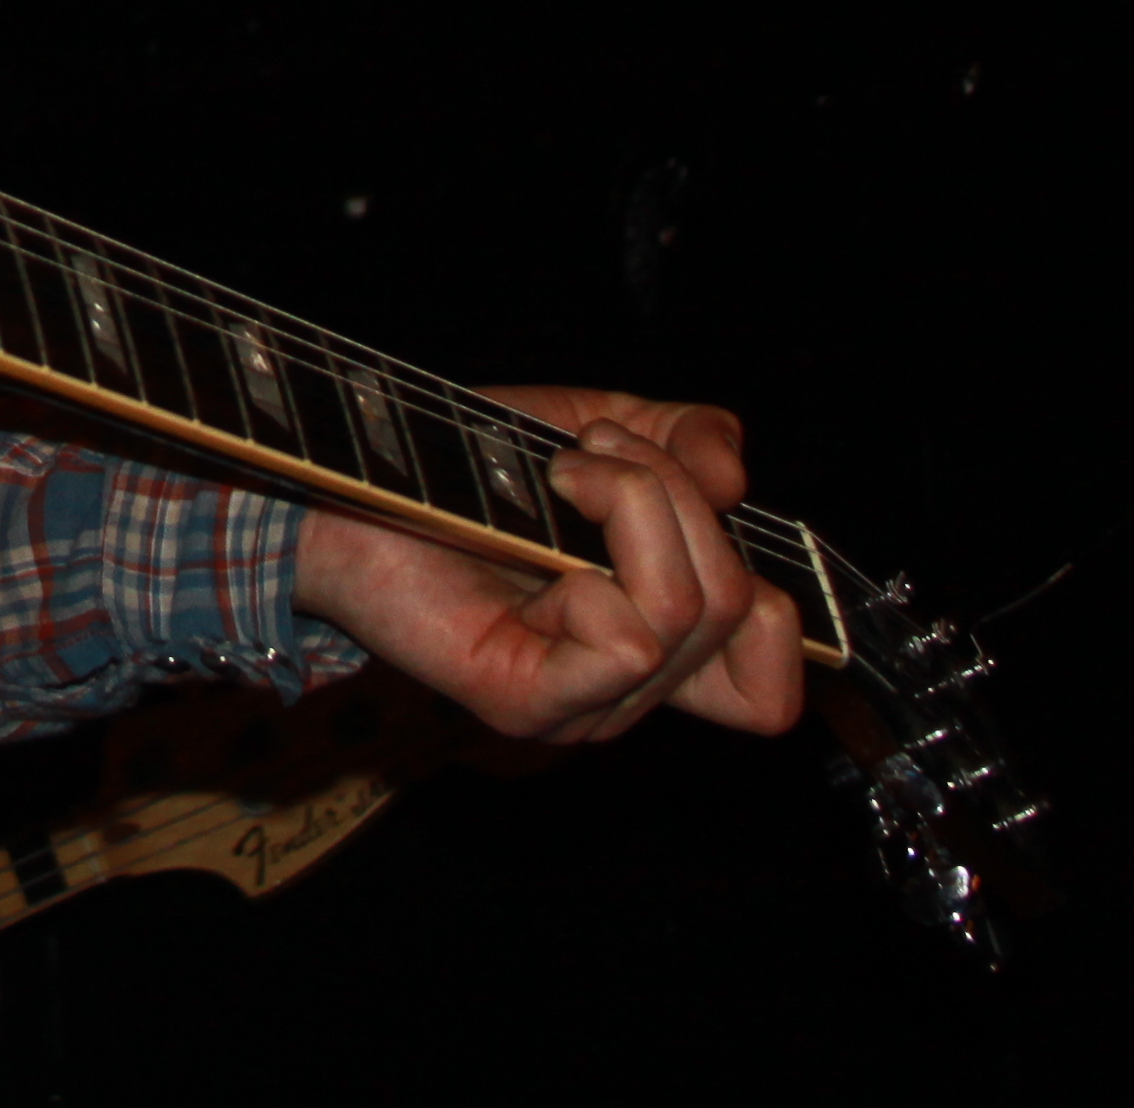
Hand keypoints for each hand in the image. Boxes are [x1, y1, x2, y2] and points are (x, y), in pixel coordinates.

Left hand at [290, 388, 804, 745]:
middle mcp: (628, 689)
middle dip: (682, 493)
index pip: (771, 688)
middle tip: (595, 450)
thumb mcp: (601, 426)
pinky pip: (629, 637)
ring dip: (637, 502)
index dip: (780, 605)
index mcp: (655, 642)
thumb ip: (688, 442)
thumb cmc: (463, 465)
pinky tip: (543, 528)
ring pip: (690, 609)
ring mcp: (582, 706)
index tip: (703, 501)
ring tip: (565, 471)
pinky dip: (599, 556)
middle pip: (745, 609)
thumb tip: (738, 482)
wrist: (352, 478)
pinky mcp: (529, 702)